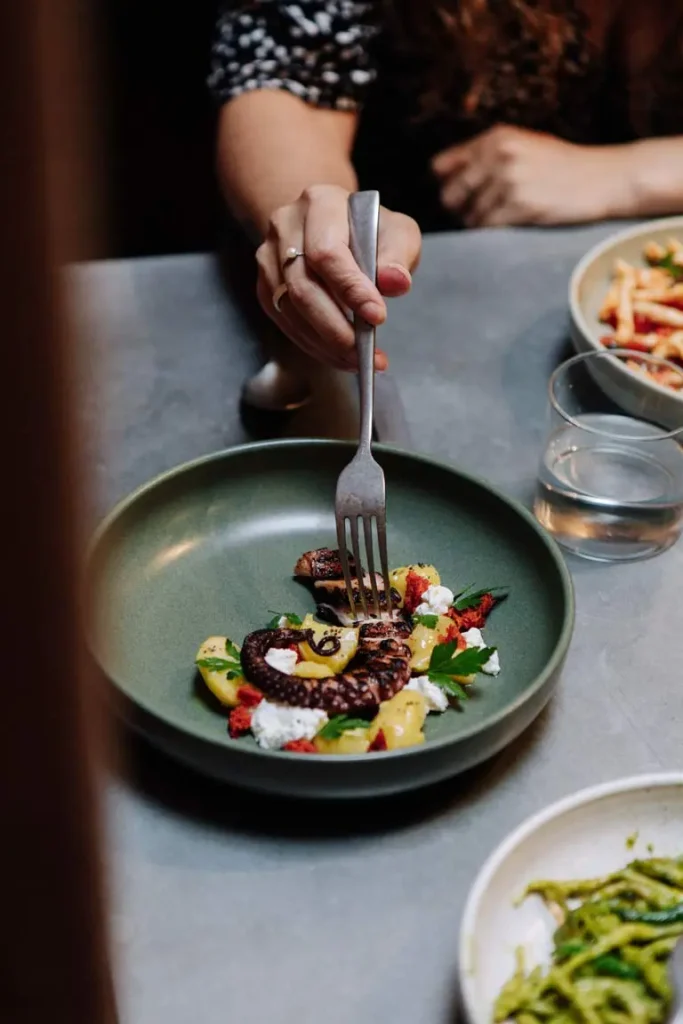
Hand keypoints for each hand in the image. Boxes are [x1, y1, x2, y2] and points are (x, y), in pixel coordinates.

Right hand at [256, 185, 420, 370]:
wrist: (333, 227)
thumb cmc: (369, 230)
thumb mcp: (396, 231)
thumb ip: (399, 254)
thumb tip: (396, 283)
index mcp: (320, 202)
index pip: (327, 252)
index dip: (351, 289)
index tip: (377, 317)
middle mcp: (285, 225)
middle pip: (303, 286)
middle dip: (336, 327)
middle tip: (366, 352)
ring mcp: (269, 257)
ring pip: (291, 309)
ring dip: (326, 343)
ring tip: (359, 360)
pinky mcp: (266, 286)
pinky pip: (286, 322)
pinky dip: (315, 345)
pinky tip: (340, 356)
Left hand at [433, 126, 630, 227]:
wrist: (605, 178)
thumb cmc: (563, 166)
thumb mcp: (523, 145)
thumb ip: (483, 155)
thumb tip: (436, 172)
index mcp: (495, 137)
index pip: (442, 167)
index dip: (448, 186)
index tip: (462, 197)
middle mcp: (498, 155)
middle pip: (450, 196)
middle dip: (461, 211)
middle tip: (483, 214)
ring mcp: (509, 181)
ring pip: (470, 217)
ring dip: (482, 224)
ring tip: (507, 217)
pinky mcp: (521, 205)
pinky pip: (488, 228)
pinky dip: (493, 233)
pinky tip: (511, 226)